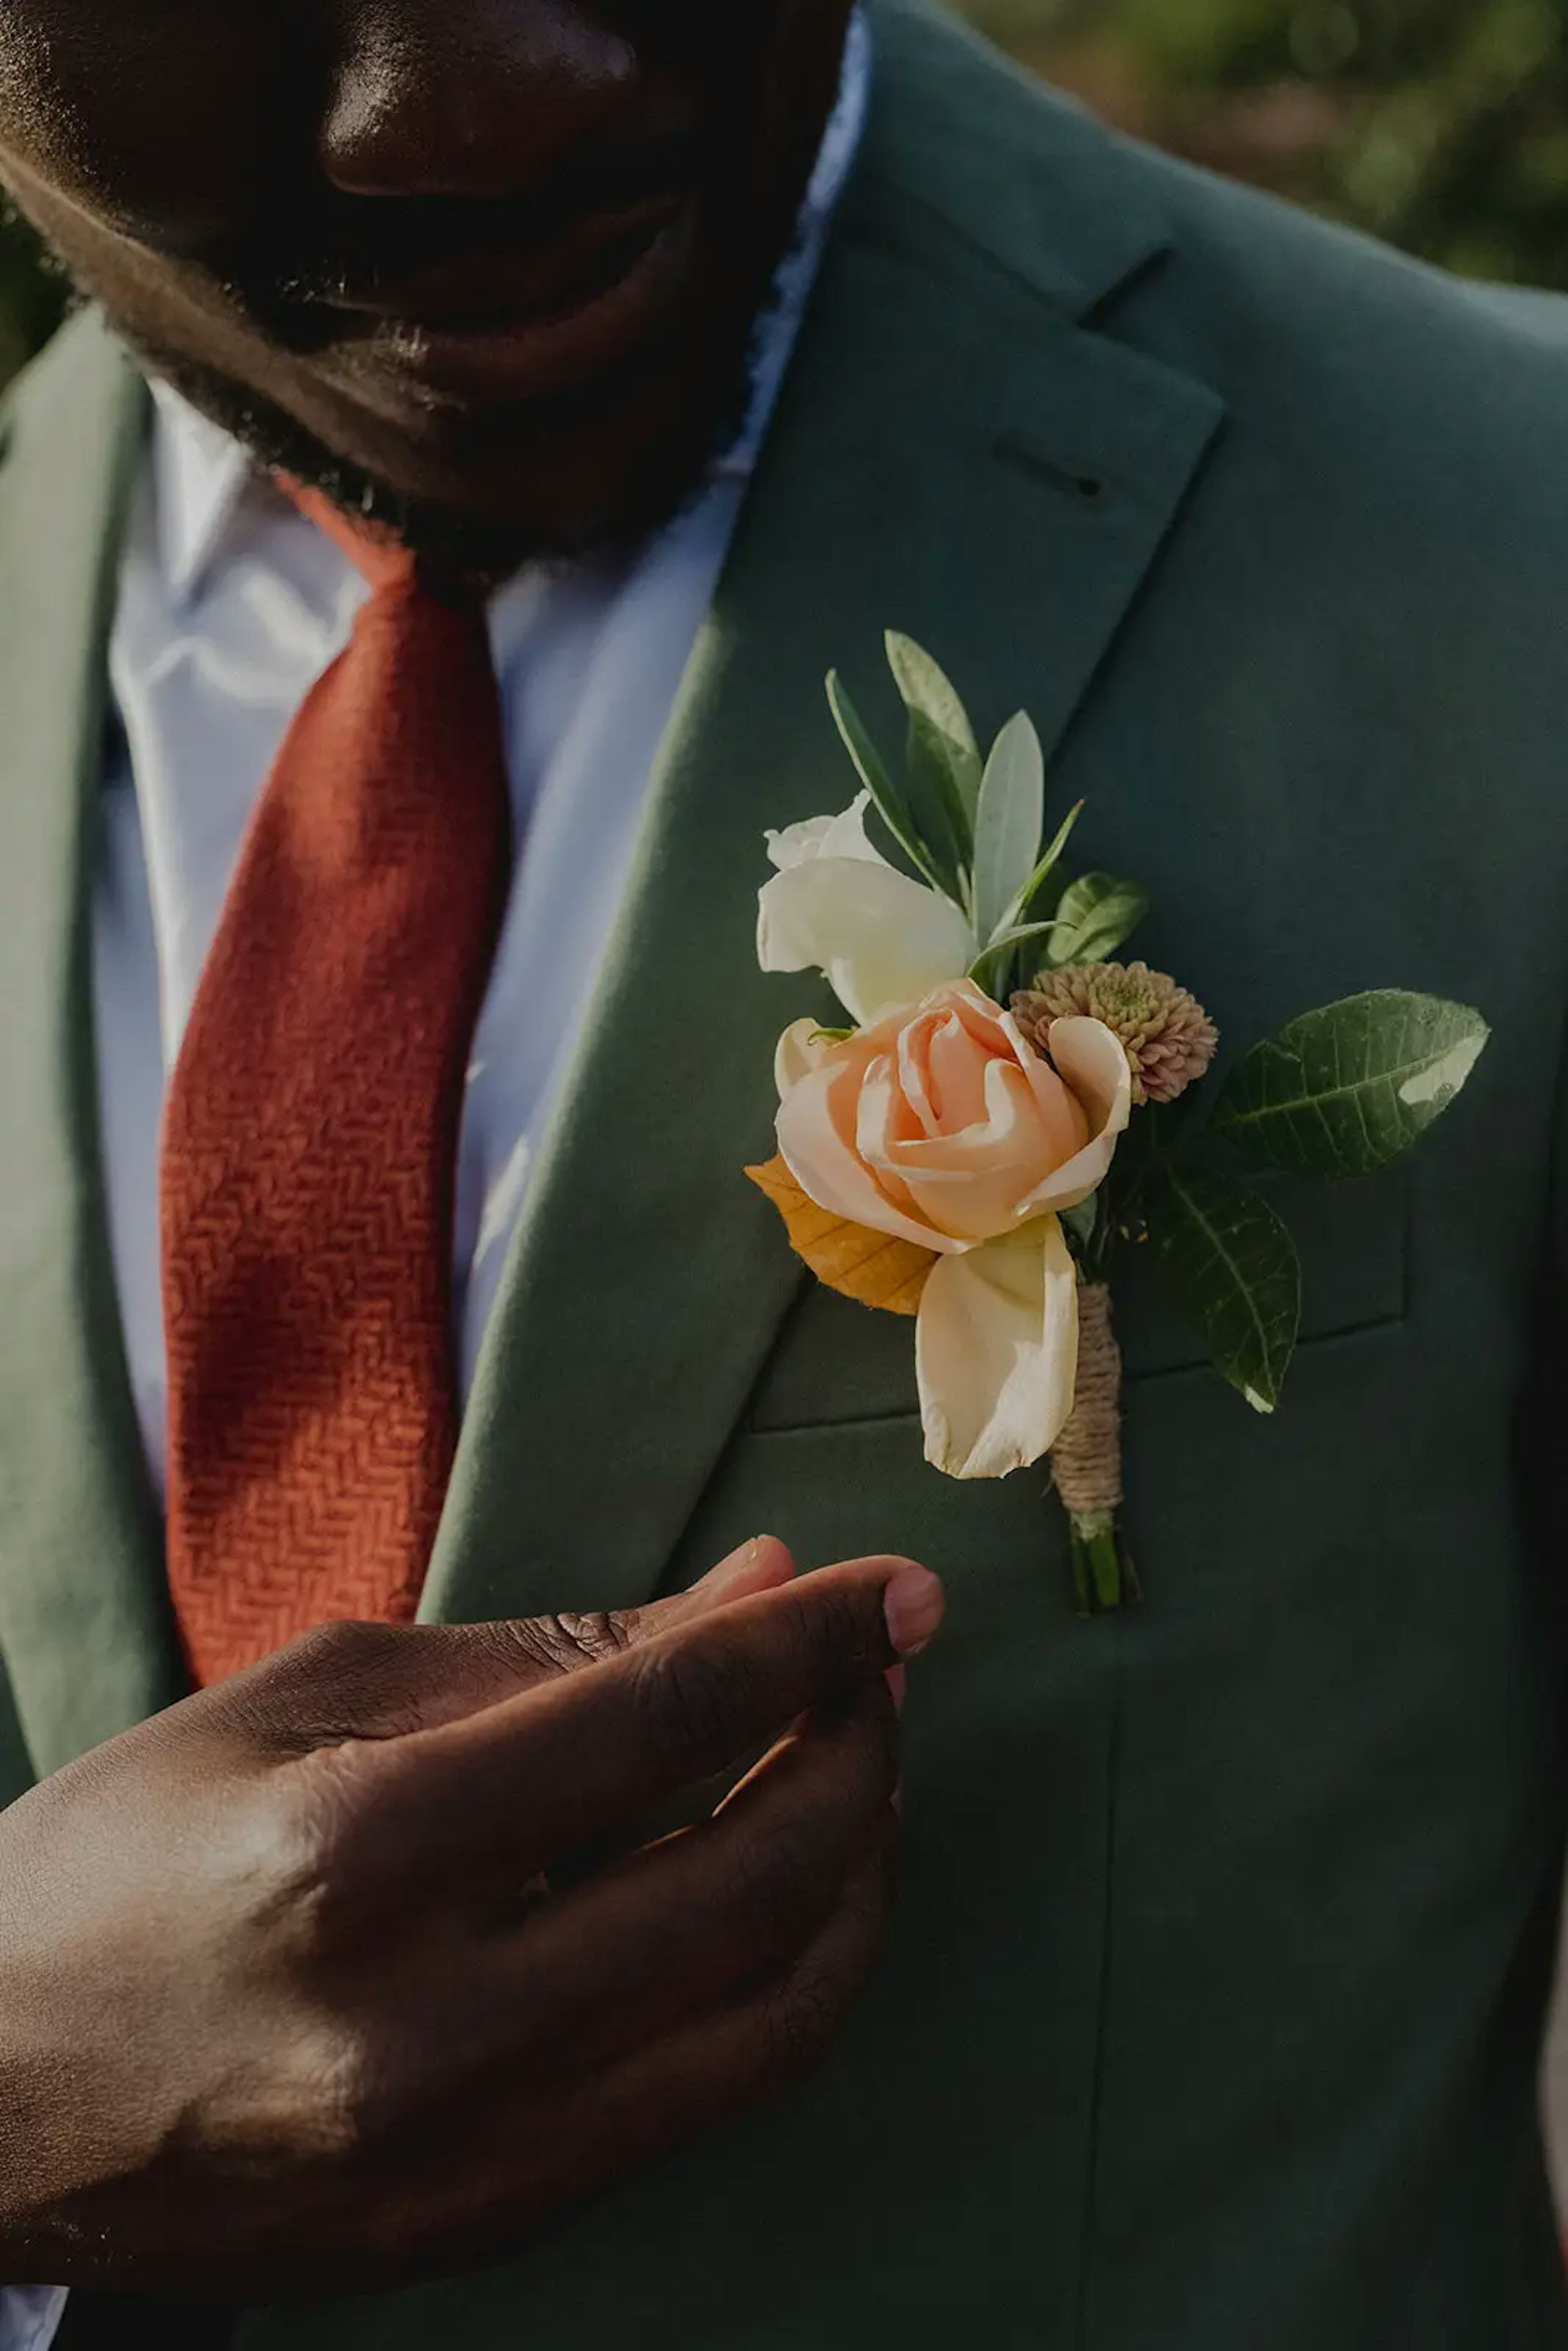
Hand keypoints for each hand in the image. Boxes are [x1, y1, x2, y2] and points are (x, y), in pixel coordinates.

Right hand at [0, 1540, 942, 2298]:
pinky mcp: (482, 2225)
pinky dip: (784, 1980)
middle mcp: (429, 2022)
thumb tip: (758, 1591)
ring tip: (854, 1769)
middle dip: (857, 1745)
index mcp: (360, 1849)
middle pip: (749, 1870)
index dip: (812, 1637)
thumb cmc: (133, 1849)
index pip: (665, 1716)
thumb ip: (557, 1649)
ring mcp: (466, 2151)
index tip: (898, 1588)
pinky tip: (785, 1893)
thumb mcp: (315, 1692)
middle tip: (877, 1667)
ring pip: (769, 2008)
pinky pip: (704, 2097)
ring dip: (853, 1869)